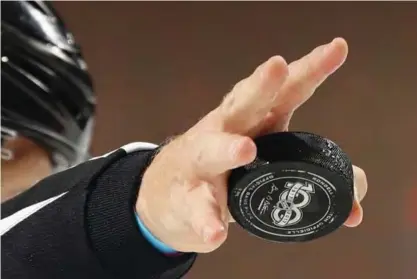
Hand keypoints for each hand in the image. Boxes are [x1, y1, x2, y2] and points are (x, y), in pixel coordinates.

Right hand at [136, 38, 367, 252]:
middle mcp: (226, 131)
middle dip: (261, 86)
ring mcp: (202, 162)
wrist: (166, 194)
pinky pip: (196, 207)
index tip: (337, 48)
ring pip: (212, 150)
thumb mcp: (267, 168)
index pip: (285, 93)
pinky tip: (216, 231)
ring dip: (227, 148)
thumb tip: (354, 209)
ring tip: (244, 150)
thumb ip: (313, 181)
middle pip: (243, 105)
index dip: (310, 70)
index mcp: (255, 122)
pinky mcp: (187, 196)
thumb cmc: (226, 173)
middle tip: (277, 66)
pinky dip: (206, 219)